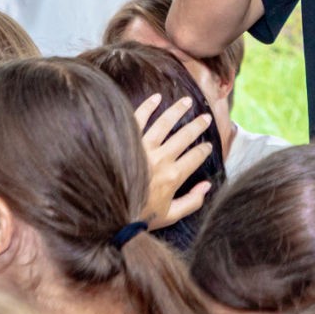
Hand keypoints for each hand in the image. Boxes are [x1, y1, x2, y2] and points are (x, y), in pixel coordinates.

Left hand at [134, 94, 214, 229]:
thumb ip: (192, 202)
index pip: (195, 157)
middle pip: (184, 136)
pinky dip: (148, 106)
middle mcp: (161, 159)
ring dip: (178, 110)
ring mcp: (143, 148)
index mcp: (173, 176)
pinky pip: (138, 119)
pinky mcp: (127, 141)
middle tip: (206, 117)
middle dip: (198, 125)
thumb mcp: (170, 215)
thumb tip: (207, 186)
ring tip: (187, 101)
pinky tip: (156, 98)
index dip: (204, 150)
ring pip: (165, 123)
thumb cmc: (138, 215)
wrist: (106, 213)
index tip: (208, 146)